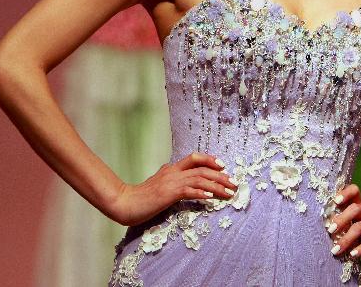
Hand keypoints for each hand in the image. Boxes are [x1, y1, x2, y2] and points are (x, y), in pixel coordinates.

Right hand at [108, 152, 237, 226]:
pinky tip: (211, 197)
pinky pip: (189, 191)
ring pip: (199, 179)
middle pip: (201, 169)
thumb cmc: (142, 198)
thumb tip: (183, 185)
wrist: (126, 203)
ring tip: (229, 192)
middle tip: (234, 183)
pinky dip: (202, 193)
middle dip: (220, 176)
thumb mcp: (159, 185)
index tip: (223, 166)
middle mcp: (172, 172)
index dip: (210, 160)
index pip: (194, 158)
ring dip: (217, 186)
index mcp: (170, 169)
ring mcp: (170, 182)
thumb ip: (171, 182)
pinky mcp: (168, 193)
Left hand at [326, 183, 360, 265]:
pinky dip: (360, 249)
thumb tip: (325, 225)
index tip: (335, 201)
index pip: (355, 191)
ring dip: (346, 239)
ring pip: (360, 227)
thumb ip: (341, 224)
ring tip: (336, 249)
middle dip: (341, 219)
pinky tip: (352, 254)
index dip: (345, 193)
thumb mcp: (351, 228)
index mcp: (360, 206)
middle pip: (355, 209)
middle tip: (330, 230)